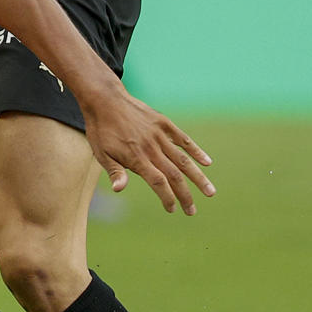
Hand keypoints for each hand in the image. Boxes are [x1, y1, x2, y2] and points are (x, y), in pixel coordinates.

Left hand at [80, 89, 214, 214]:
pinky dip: (196, 151)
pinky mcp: (163, 123)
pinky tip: (207, 162)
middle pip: (174, 176)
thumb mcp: (101, 153)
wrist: (105, 100)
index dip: (167, 198)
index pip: (158, 183)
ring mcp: (159, 135)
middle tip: (192, 211)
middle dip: (185, 195)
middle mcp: (151, 148)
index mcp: (136, 158)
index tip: (172, 209)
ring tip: (210, 192)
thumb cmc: (101, 130)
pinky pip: (183, 139)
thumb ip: (114, 172)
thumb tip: (119, 190)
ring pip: (183, 160)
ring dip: (198, 177)